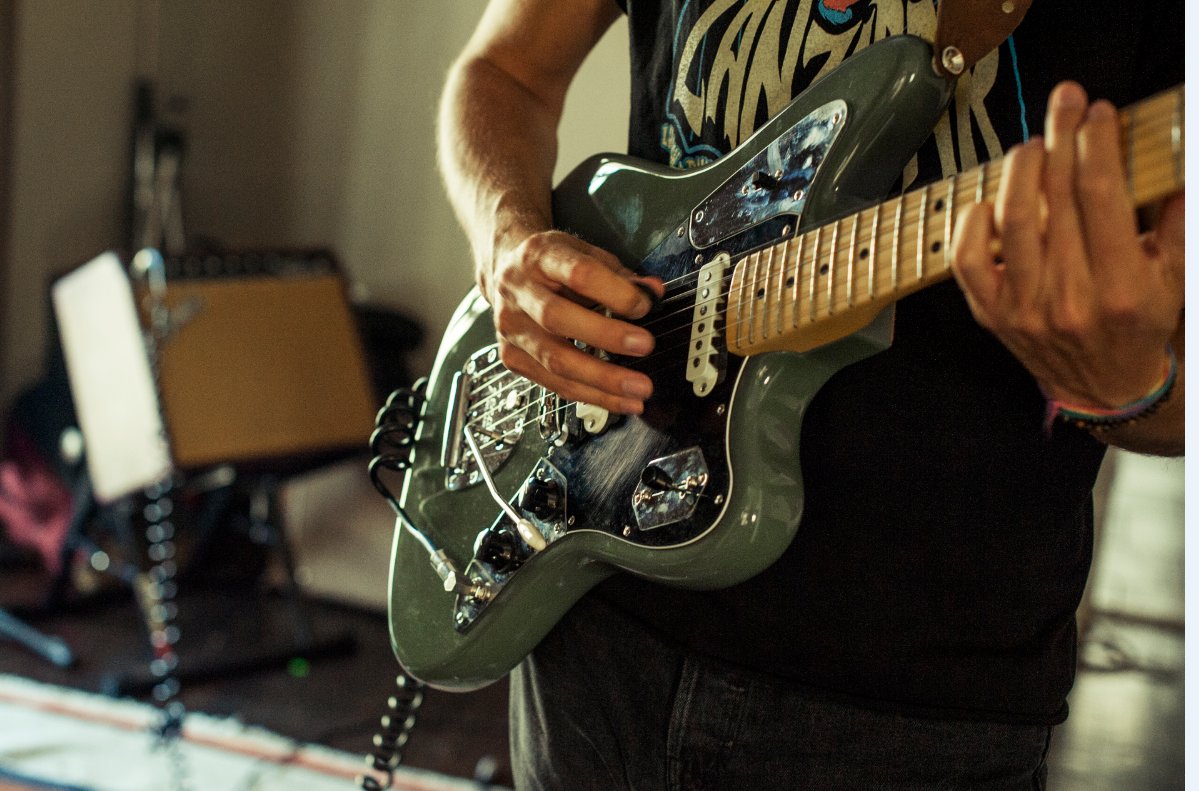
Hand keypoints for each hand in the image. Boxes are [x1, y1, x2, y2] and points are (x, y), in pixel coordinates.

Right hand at [483, 228, 664, 414]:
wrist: (504, 269)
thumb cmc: (550, 263)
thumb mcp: (584, 253)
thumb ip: (618, 275)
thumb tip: (652, 293)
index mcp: (539, 256)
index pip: (577, 274)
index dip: (614, 292)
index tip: (644, 306)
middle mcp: (518, 291)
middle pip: (557, 318)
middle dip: (606, 337)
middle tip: (644, 347)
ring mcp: (511, 326)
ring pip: (554, 359)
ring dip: (601, 380)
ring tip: (636, 391)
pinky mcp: (511, 356)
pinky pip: (552, 382)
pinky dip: (588, 394)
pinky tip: (615, 400)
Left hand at [951, 81, 1183, 411]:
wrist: (1105, 387)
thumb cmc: (1140, 324)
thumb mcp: (1175, 275)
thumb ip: (1175, 219)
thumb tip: (1172, 159)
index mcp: (1121, 287)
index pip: (1101, 195)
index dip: (1096, 143)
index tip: (1098, 112)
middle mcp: (1070, 297)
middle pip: (1056, 198)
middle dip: (1061, 137)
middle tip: (1065, 102)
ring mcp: (1025, 308)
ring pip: (1011, 221)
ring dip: (1020, 170)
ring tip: (1033, 145)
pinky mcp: (992, 314)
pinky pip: (968, 260)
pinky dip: (973, 223)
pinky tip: (990, 200)